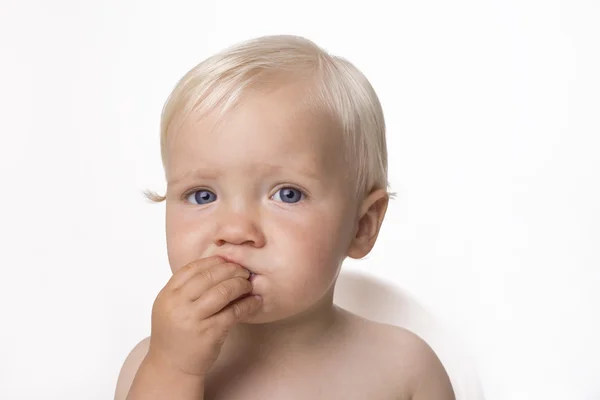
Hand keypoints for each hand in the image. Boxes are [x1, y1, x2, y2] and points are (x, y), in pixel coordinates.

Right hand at [146, 256, 261, 376]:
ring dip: (240, 284)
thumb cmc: (175, 334)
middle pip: (210, 276)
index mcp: (168, 295)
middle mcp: (178, 305)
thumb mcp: (170, 306)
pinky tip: (254, 302)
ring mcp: (194, 319)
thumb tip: (217, 267)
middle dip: (231, 270)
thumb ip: (186, 288)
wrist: (171, 367)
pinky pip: (234, 312)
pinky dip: (247, 304)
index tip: (227, 260)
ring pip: (223, 291)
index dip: (213, 261)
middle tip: (243, 271)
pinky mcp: (210, 333)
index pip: (192, 268)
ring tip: (248, 284)